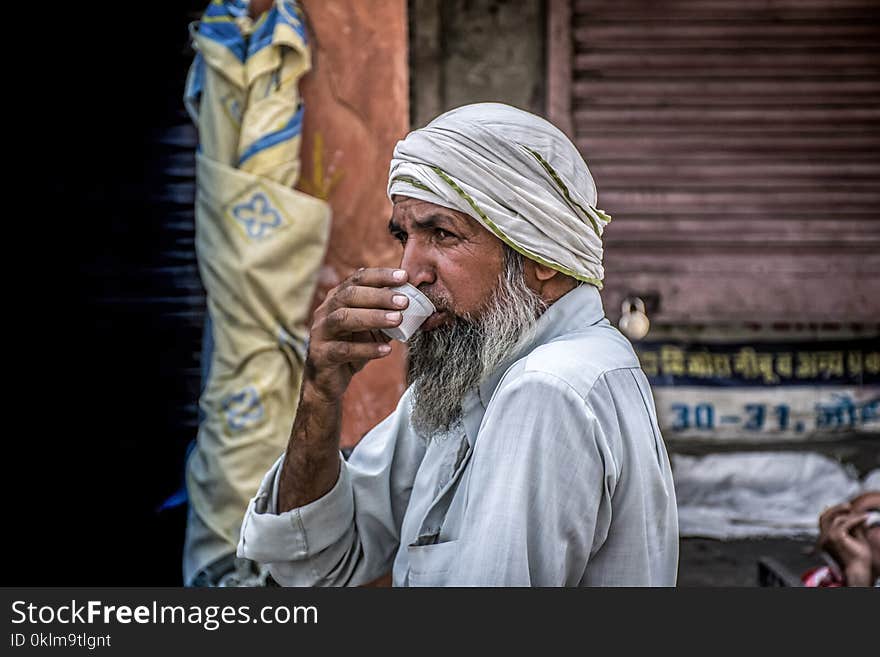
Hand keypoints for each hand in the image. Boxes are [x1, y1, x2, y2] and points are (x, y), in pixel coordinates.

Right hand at [304, 267, 408, 400]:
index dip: (380, 276)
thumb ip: (386, 316)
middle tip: (404, 301)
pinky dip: (366, 349)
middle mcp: (325, 311)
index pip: (358, 279)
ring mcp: (321, 332)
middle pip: (349, 295)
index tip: (404, 276)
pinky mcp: (322, 354)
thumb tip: (414, 304)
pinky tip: (386, 350)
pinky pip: (344, 350)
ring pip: (343, 318)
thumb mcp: (371, 330)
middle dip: (378, 296)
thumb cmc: (352, 348)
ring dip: (372, 317)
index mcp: (337, 298)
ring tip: (397, 320)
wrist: (328, 380)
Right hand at [820, 511, 872, 585]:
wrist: (859, 570)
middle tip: (849, 506)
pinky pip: (846, 523)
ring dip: (851, 516)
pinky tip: (865, 518)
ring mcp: (828, 537)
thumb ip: (853, 526)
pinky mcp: (835, 537)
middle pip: (824, 516)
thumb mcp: (855, 538)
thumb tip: (855, 512)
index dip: (830, 511)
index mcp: (824, 539)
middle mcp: (823, 538)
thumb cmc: (858, 558)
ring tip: (864, 516)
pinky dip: (856, 519)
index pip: (822, 521)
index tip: (843, 507)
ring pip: (837, 519)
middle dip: (836, 508)